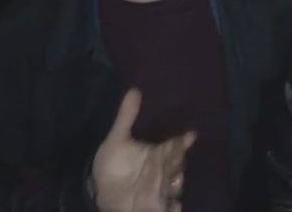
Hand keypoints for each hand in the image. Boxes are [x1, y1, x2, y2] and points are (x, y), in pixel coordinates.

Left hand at [91, 90, 196, 211]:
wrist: (101, 194)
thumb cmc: (113, 167)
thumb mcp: (116, 141)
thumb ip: (126, 117)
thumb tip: (134, 90)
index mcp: (158, 154)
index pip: (175, 145)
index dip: (183, 140)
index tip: (190, 134)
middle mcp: (164, 170)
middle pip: (177, 163)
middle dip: (178, 161)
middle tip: (173, 159)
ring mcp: (163, 188)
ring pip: (176, 184)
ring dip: (176, 183)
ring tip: (172, 181)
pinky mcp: (159, 205)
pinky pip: (171, 206)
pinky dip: (173, 207)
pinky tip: (173, 205)